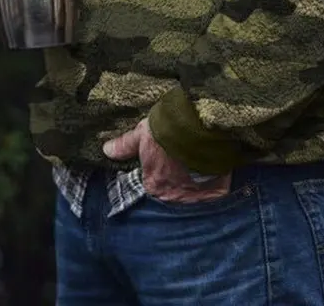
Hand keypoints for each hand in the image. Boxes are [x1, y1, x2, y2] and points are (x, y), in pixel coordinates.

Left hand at [103, 118, 231, 203]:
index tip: (164, 165)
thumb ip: (125, 145)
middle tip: (182, 169)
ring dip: (195, 187)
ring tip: (199, 173)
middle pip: (174, 193)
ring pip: (195, 195)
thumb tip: (107, 150)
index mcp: (154, 184)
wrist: (200, 127)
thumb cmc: (168, 130)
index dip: (157, 175)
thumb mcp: (142, 134)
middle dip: (176, 184)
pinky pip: (214, 193)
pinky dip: (214, 187)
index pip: (152, 185)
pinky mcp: (217, 191)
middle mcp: (174, 196)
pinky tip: (215, 175)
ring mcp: (197, 195)